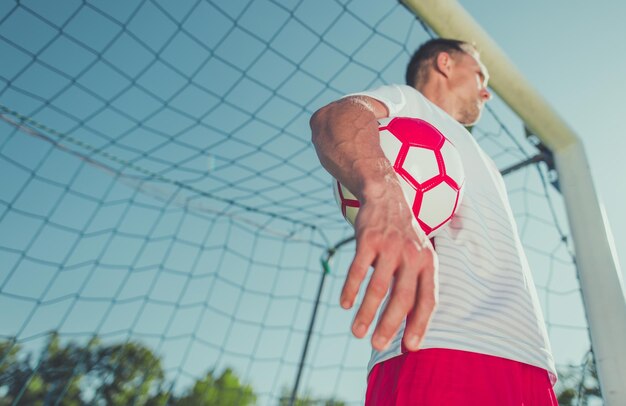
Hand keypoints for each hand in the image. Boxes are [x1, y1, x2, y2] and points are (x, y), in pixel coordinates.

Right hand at [341, 185, 437, 351]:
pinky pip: (358, 269)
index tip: (411, 347)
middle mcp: (412, 255)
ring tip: (357, 333)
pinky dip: (351, 288)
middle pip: (402, 297)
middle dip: (390, 325)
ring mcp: (390, 246)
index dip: (420, 324)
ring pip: (378, 287)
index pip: (428, 299)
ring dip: (366, 313)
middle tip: (377, 346)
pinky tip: (345, 304)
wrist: (386, 198)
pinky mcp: (368, 239)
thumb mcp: (418, 257)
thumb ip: (415, 287)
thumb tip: (410, 328)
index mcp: (428, 263)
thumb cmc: (403, 238)